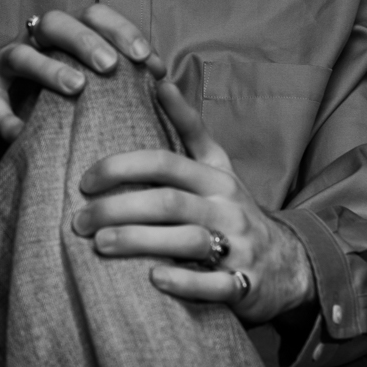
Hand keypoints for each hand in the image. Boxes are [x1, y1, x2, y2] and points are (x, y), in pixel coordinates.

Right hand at [0, 4, 164, 145]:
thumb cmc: (55, 93)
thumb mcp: (87, 80)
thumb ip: (119, 77)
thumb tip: (163, 81)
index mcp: (66, 34)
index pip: (95, 15)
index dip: (121, 31)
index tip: (145, 58)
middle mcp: (35, 41)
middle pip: (56, 23)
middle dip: (85, 41)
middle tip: (110, 67)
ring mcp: (5, 63)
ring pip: (21, 55)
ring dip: (49, 69)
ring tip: (76, 88)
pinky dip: (3, 116)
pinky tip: (20, 134)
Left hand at [72, 76, 314, 323]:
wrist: (287, 262)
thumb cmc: (234, 209)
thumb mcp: (218, 166)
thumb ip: (188, 127)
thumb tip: (159, 82)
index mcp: (215, 179)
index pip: (164, 164)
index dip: (122, 168)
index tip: (85, 182)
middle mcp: (227, 209)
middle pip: (169, 202)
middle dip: (119, 209)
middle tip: (79, 221)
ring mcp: (238, 248)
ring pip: (187, 241)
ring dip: (140, 242)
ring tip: (99, 244)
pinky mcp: (244, 285)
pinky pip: (215, 285)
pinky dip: (184, 282)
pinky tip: (153, 279)